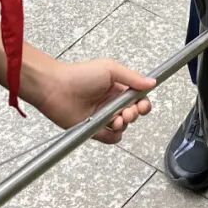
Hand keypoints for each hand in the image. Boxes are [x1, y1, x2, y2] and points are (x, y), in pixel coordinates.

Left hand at [31, 57, 154, 139]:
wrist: (55, 88)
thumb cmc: (79, 75)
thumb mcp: (110, 69)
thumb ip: (132, 77)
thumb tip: (151, 82)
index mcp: (117, 87)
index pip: (138, 98)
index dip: (143, 103)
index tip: (142, 104)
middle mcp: (110, 102)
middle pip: (133, 114)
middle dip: (134, 114)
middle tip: (126, 112)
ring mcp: (102, 116)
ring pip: (123, 127)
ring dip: (123, 124)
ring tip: (115, 119)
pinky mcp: (93, 129)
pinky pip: (110, 138)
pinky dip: (113, 135)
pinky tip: (109, 127)